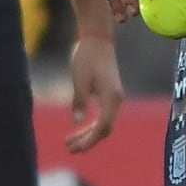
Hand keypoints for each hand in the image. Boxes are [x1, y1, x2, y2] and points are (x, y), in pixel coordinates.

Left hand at [63, 32, 123, 153]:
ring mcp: (114, 96)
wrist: (97, 37)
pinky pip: (102, 114)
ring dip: (88, 133)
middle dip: (88, 140)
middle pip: (105, 128)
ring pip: (104, 122)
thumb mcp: (79, 78)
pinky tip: (79, 125)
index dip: (90, 140)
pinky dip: (91, 123)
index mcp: (111, 97)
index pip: (103, 127)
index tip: (75, 148)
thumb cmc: (87, 56)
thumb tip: (77, 119)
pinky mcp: (109, 92)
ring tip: (69, 141)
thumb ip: (79, 100)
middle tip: (69, 148)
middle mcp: (116, 99)